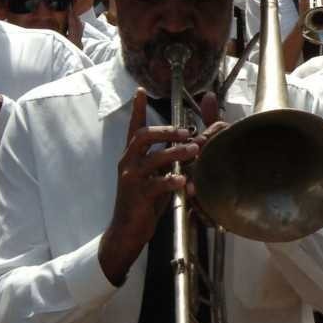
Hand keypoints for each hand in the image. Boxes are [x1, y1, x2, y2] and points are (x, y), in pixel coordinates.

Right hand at [98, 89, 197, 284]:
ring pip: (152, 159)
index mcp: (132, 156)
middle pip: (142, 136)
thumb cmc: (145, 202)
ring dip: (175, 152)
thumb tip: (196, 142)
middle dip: (166, 130)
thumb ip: (172, 160)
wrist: (127, 231)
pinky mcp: (136, 197)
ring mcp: (131, 179)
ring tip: (194, 150)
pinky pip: (155, 185)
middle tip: (187, 131)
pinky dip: (171, 180)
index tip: (141, 91)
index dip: (138, 109)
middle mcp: (128, 163)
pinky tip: (184, 180)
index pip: (134, 128)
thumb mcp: (159, 176)